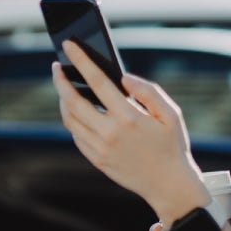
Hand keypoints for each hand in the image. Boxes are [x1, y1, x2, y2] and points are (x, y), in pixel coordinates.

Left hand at [52, 40, 207, 219]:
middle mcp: (110, 133)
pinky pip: (76, 136)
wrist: (169, 185)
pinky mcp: (97, 160)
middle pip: (73, 101)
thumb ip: (148, 91)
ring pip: (70, 119)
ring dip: (62, 100)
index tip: (68, 45)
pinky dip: (72, 120)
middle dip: (61, 81)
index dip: (80, 60)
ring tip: (65, 87)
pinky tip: (76, 111)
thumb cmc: (172, 145)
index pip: (97, 81)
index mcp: (128, 117)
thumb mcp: (171, 114)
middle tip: (57, 67)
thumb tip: (123, 77)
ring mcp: (101, 149)